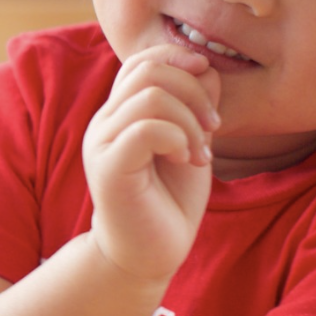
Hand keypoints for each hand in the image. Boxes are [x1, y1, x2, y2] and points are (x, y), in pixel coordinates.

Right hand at [83, 44, 219, 284]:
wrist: (147, 255)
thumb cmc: (169, 200)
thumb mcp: (190, 140)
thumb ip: (194, 103)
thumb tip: (205, 68)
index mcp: (120, 112)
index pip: (143, 60)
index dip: (181, 62)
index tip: (210, 94)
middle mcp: (104, 122)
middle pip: (148, 70)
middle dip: (194, 91)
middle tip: (213, 127)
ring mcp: (102, 143)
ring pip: (151, 96)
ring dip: (190, 121)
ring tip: (200, 154)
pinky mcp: (108, 168)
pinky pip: (146, 129)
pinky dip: (178, 138)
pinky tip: (187, 161)